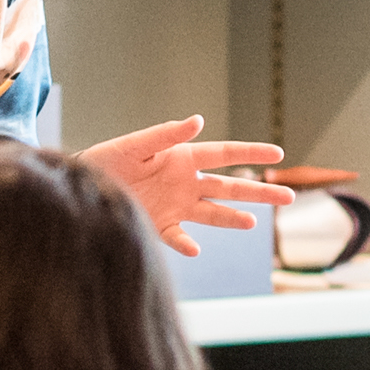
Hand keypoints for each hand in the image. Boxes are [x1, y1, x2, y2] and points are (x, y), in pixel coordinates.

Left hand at [80, 117, 295, 252]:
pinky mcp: (158, 226)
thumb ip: (166, 134)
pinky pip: (178, 237)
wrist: (80, 186)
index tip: (278, 153)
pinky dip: (187, 244)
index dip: (250, 154)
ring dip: (233, 218)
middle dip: (259, 192)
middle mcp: (184, 182)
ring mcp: (174, 206)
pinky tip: (196, 249)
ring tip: (254, 224)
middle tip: (290, 197)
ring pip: (213, 213)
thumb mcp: (135, 144)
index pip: (224, 154)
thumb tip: (199, 120)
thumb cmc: (106, 159)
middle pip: (229, 187)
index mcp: (182, 157)